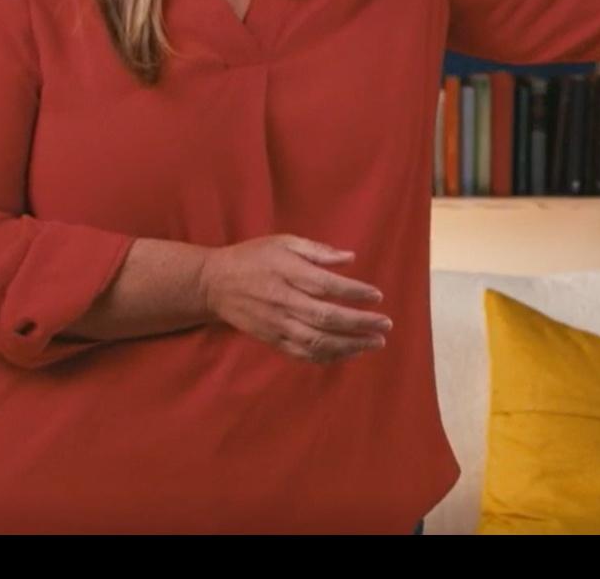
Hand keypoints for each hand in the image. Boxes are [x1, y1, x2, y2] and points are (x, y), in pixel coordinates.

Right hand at [198, 235, 389, 364]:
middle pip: (326, 317)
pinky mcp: (272, 340)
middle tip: (386, 324)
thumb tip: (350, 258)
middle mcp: (282, 302)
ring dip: (350, 345)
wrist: (214, 285)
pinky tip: (349, 353)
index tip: (377, 296)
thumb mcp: (284, 242)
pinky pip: (303, 354)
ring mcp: (276, 325)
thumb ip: (317, 251)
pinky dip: (328, 357)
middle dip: (360, 323)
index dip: (354, 292)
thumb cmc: (253, 258)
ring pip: (317, 341)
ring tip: (375, 343)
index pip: (326, 286)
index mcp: (287, 273)